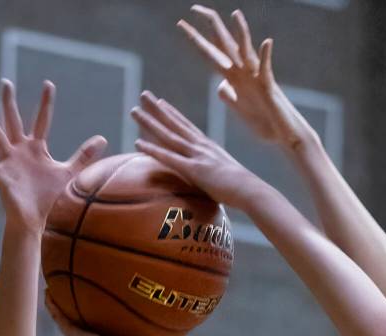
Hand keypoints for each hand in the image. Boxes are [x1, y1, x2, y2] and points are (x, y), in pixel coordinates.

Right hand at [0, 80, 106, 232]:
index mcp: (36, 148)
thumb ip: (83, 155)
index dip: (45, 103)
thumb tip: (102, 138)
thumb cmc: (50, 196)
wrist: (37, 219)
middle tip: (6, 82)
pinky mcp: (0, 176)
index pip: (42, 120)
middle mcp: (20, 151)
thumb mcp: (69, 172)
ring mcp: (8, 162)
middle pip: (14, 121)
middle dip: (10, 103)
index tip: (48, 84)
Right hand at [44, 293, 189, 335]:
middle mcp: (95, 335)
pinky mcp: (72, 333)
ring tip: (57, 282)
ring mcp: (81, 334)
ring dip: (64, 299)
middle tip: (81, 283)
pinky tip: (46, 290)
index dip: (108, 311)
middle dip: (85, 302)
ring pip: (70, 313)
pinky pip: (59, 316)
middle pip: (88, 315)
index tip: (107, 297)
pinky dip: (53, 305)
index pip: (109, 322)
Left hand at [131, 91, 264, 208]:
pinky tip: (137, 143)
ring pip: (168, 135)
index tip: (162, 102)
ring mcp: (197, 156)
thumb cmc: (243, 188)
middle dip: (158, 109)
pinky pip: (168, 158)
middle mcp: (202, 146)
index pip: (188, 126)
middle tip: (143, 95)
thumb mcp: (228, 174)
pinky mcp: (193, 170)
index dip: (173, 113)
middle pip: (175, 123)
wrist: (251, 190)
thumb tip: (215, 178)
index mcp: (209, 147)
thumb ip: (217, 172)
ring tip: (134, 111)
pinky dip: (152, 149)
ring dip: (150, 123)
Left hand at [179, 6, 311, 151]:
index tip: (181, 24)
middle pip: (224, 44)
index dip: (196, 39)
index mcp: (233, 78)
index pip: (211, 53)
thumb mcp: (239, 110)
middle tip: (195, 7)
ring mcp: (256, 78)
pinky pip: (267, 69)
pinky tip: (267, 42)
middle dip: (210, 26)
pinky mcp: (269, 87)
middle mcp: (243, 73)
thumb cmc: (264, 123)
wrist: (283, 135)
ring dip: (241, 32)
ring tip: (235, 14)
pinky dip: (266, 56)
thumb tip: (220, 85)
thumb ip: (228, 96)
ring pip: (246, 51)